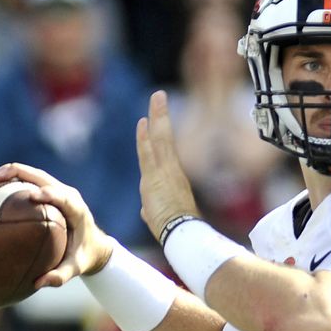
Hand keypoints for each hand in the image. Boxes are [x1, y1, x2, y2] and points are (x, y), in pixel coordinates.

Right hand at [0, 163, 113, 286]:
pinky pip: (31, 181)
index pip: (62, 197)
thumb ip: (60, 276)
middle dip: (18, 173)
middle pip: (42, 177)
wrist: (95, 245)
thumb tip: (38, 283)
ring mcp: (60, 190)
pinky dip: (13, 181)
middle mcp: (68, 195)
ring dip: (12, 173)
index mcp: (77, 210)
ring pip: (34, 174)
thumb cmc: (84, 257)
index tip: (32, 196)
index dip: (48, 193)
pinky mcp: (52, 191)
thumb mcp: (76, 269)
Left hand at [136, 90, 199, 240]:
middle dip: (159, 117)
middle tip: (157, 97)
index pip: (156, 155)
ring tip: (157, 97)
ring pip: (161, 137)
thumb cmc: (175, 231)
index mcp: (167, 181)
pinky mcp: (164, 171)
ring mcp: (166, 170)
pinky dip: (156, 129)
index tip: (147, 123)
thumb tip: (147, 211)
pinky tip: (149, 116)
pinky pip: (160, 145)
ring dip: (158, 115)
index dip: (150, 138)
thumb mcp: (158, 218)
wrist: (183, 234)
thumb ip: (151, 210)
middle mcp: (169, 172)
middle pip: (161, 140)